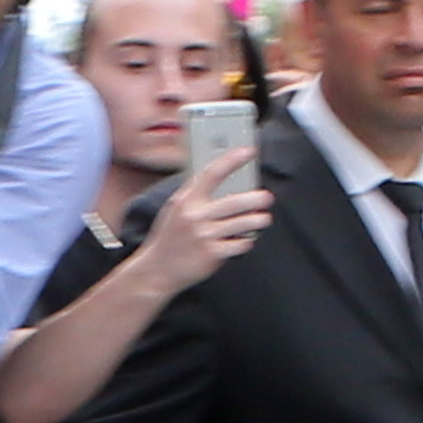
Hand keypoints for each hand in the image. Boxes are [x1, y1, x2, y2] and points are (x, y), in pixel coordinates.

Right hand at [133, 149, 270, 294]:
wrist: (156, 271)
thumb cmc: (169, 238)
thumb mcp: (174, 210)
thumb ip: (194, 194)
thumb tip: (220, 177)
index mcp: (185, 201)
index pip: (211, 174)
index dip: (232, 160)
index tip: (249, 152)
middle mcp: (195, 217)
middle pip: (235, 202)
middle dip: (256, 199)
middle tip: (266, 197)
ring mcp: (204, 236)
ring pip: (243, 224)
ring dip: (258, 220)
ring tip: (263, 219)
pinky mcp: (212, 255)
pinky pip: (240, 244)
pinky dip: (246, 241)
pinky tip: (244, 240)